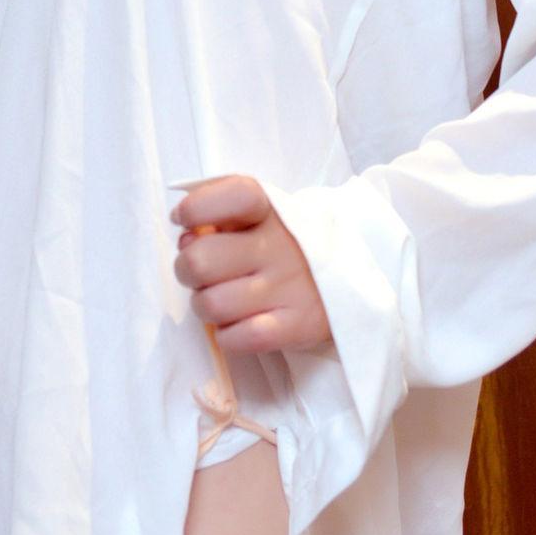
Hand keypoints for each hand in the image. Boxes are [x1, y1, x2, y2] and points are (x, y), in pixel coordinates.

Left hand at [169, 173, 333, 358]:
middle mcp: (280, 245)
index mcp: (270, 209)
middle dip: (187, 270)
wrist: (350, 274)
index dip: (196, 208)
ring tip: (221, 300)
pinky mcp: (298, 325)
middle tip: (201, 274)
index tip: (184, 221)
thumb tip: (186, 239)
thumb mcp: (259, 216)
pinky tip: (238, 325)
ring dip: (206, 307)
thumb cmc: (285, 244)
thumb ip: (218, 215)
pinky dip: (228, 337)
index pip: (232, 196)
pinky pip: (239, 338)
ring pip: (212, 305)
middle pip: (200, 260)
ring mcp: (290, 286)